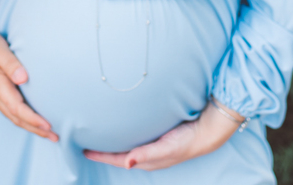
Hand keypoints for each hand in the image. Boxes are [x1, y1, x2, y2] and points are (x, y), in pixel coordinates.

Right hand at [0, 24, 58, 142]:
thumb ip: (10, 62)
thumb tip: (24, 78)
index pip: (18, 109)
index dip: (34, 119)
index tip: (49, 126)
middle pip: (17, 118)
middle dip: (36, 129)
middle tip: (55, 137)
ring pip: (12, 116)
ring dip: (29, 125)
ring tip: (45, 131)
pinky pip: (7, 109)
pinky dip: (20, 117)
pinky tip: (26, 116)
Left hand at [82, 102, 238, 170]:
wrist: (207, 130)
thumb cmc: (187, 140)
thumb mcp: (166, 148)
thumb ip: (146, 155)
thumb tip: (127, 163)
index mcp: (146, 159)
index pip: (118, 159)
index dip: (101, 156)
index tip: (84, 150)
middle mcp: (147, 154)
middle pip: (119, 155)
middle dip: (103, 151)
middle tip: (86, 142)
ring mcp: (152, 146)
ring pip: (127, 147)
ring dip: (114, 143)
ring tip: (99, 136)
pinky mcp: (157, 137)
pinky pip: (136, 138)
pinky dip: (126, 136)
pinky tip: (122, 128)